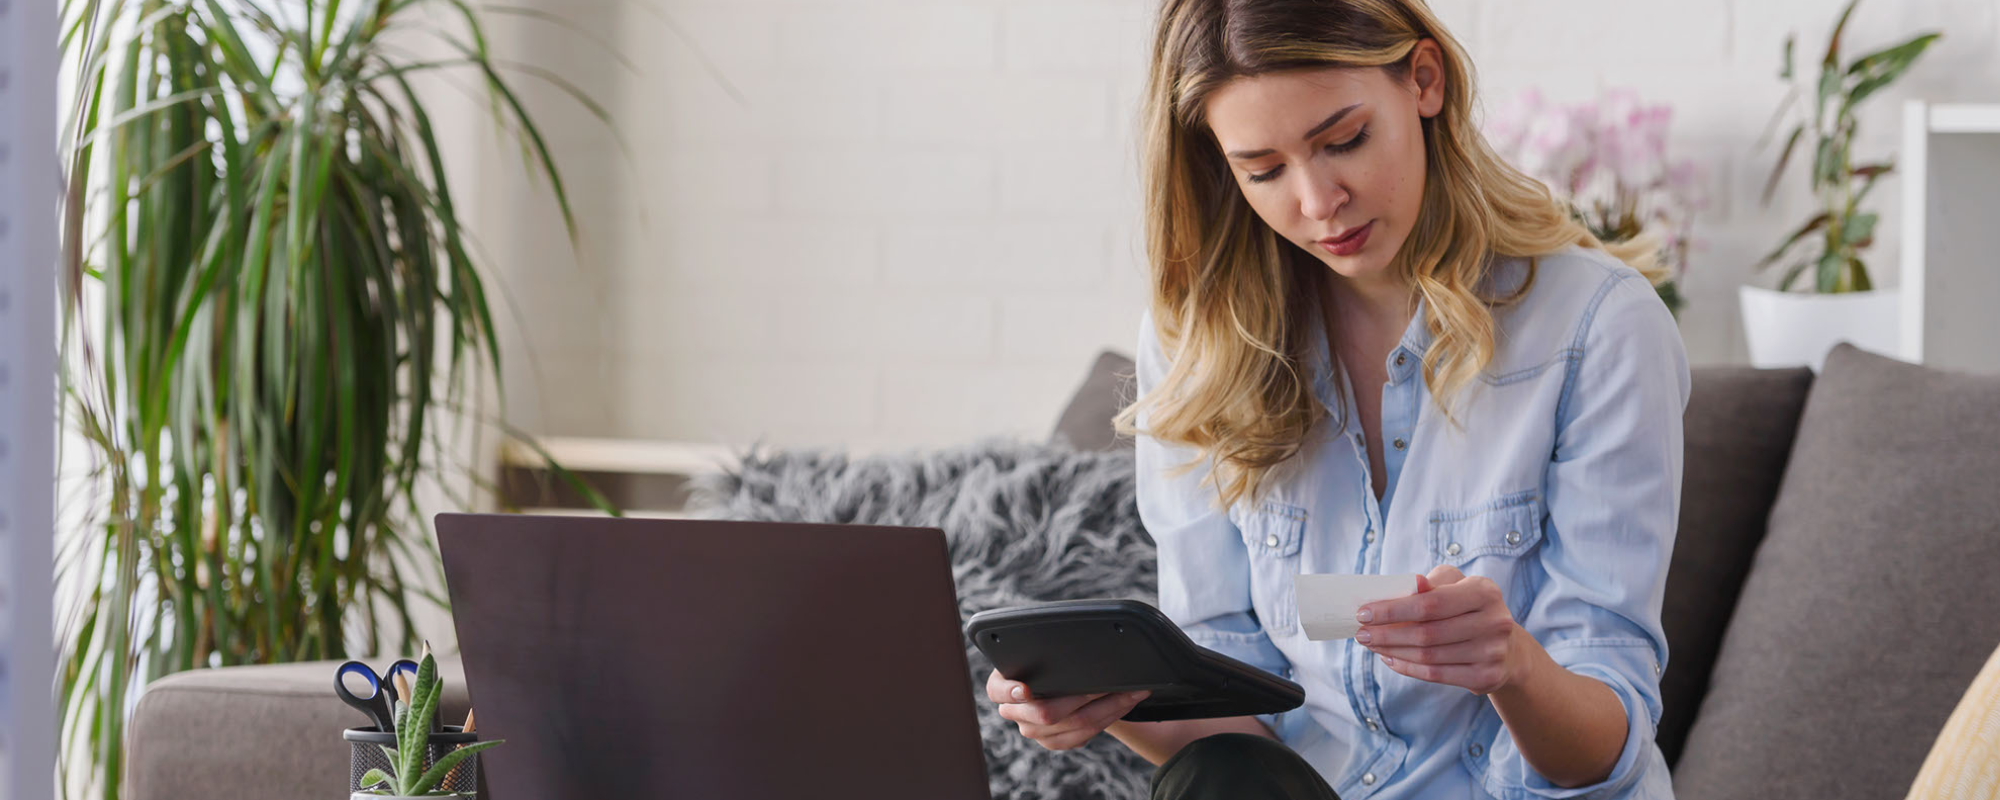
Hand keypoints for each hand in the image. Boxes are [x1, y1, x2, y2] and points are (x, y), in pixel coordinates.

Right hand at [985, 668, 1150, 750]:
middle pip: (1048, 712)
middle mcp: (1014, 712)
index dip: (1011, 691)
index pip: (997, 690)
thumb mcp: (1037, 652)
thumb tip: (1079, 644)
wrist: (1052, 681)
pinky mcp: (1053, 742)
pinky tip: (1125, 704)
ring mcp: (1033, 731)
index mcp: (1001, 686)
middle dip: (1087, 696)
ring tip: (1133, 691)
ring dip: (1110, 707)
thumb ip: (1045, 652)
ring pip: (1075, 725)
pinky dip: (1110, 718)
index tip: (1026, 690)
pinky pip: (1085, 735)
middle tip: (1112, 683)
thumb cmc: (1044, 661)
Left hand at [1354, 565, 1528, 694]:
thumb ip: (1429, 584)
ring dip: (1392, 651)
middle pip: (1427, 633)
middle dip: (1387, 634)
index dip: (1393, 610)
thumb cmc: (1468, 608)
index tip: (1364, 613)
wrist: (1507, 648)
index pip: (1430, 603)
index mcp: (1484, 592)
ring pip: (1429, 656)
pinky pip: (1436, 675)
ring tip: (1372, 645)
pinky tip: (1389, 659)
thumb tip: (1405, 584)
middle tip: (1361, 633)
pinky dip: (1407, 668)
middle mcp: (1494, 622)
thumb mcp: (1455, 586)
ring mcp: (1493, 652)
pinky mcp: (1487, 677)